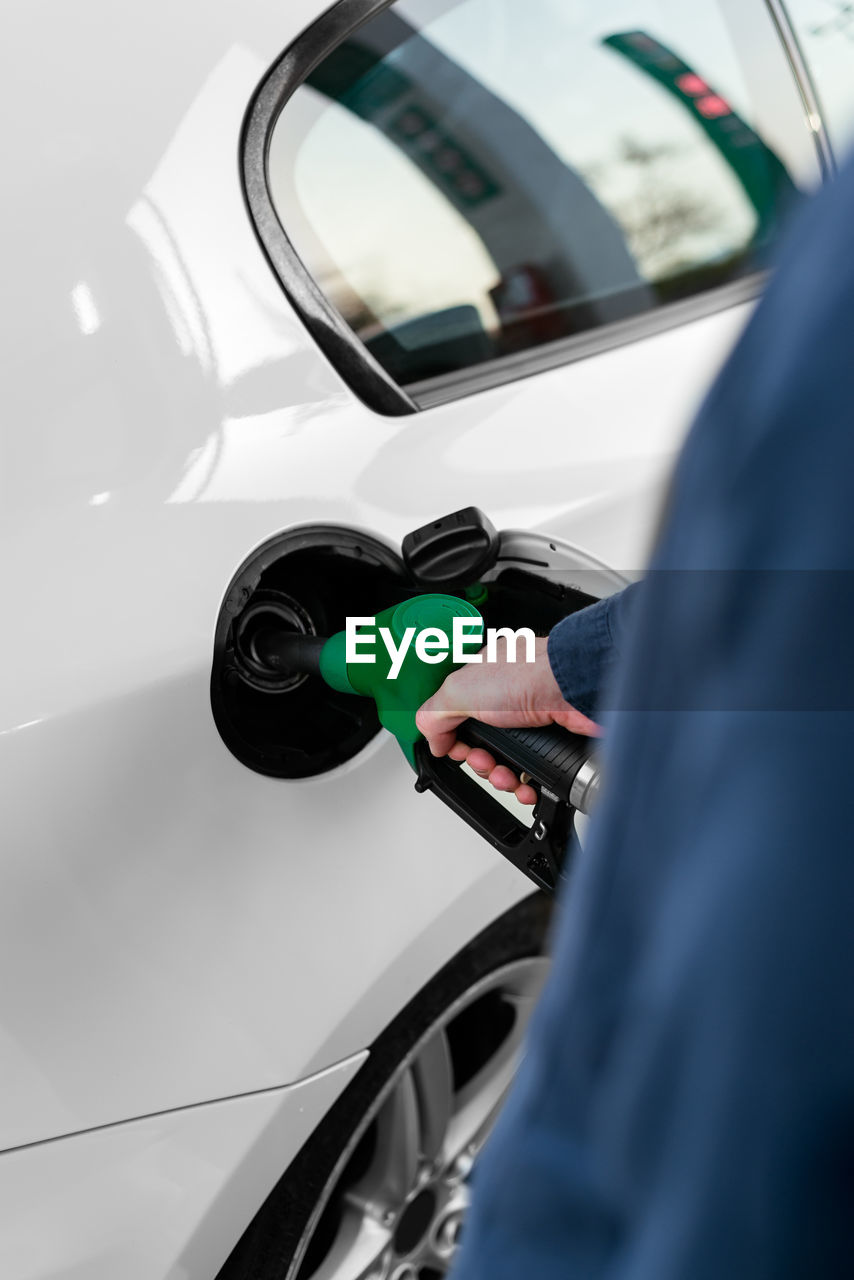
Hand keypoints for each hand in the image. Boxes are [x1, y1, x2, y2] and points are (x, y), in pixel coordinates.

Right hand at [415, 636, 599, 804]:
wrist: (576, 686)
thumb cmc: (530, 673)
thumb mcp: (460, 690)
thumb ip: (434, 715)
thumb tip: (431, 742)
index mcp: (480, 683)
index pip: (455, 719)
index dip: (452, 740)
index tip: (455, 749)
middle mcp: (505, 702)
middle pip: (480, 747)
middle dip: (479, 763)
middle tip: (484, 760)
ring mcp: (530, 723)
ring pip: (505, 764)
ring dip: (501, 778)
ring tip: (507, 775)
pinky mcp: (551, 742)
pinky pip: (532, 774)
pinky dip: (527, 785)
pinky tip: (526, 785)